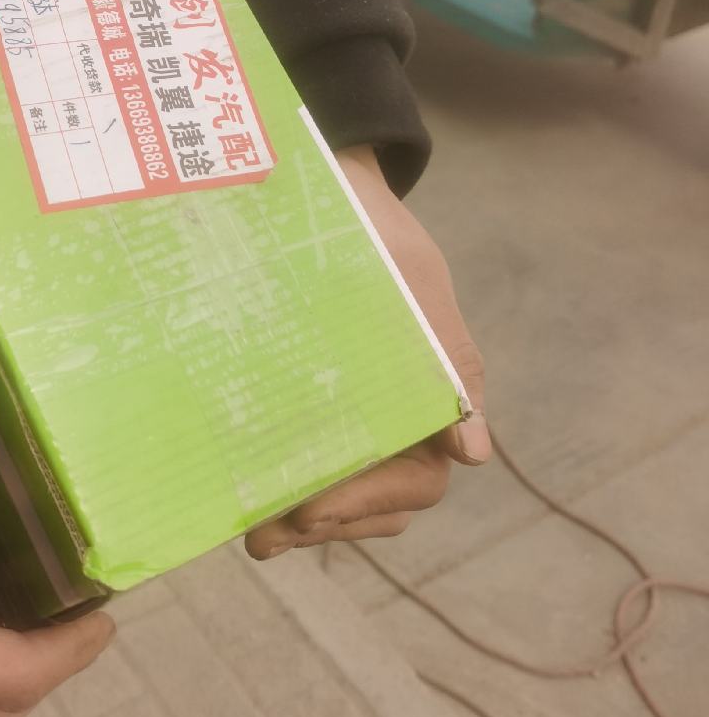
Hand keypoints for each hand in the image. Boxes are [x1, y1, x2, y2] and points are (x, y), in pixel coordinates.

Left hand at [246, 144, 487, 560]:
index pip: (419, 476)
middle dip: (328, 521)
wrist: (324, 182)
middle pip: (382, 500)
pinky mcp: (315, 403)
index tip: (310, 505)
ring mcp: (359, 411)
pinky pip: (314, 464)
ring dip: (304, 519)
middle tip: (266, 534)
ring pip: (349, 494)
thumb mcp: (411, 278)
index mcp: (436, 389)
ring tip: (256, 530)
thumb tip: (473, 454)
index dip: (368, 500)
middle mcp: (403, 413)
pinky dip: (286, 488)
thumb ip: (445, 357)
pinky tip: (244, 498)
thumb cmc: (375, 228)